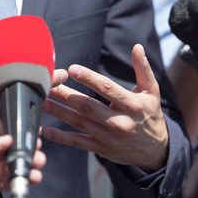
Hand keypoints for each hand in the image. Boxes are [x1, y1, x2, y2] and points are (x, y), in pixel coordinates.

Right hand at [0, 31, 68, 125]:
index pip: (29, 88)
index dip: (48, 79)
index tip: (62, 73)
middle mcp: (5, 114)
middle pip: (34, 99)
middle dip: (50, 88)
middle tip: (63, 76)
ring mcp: (7, 124)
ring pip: (30, 111)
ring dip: (42, 98)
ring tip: (56, 87)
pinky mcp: (5, 131)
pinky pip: (21, 119)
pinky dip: (30, 110)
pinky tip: (37, 102)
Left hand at [0, 116, 45, 195]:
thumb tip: (7, 142)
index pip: (9, 132)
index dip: (22, 137)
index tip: (34, 142)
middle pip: (12, 152)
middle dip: (26, 156)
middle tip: (38, 160)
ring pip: (8, 168)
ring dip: (22, 171)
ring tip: (34, 175)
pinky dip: (8, 184)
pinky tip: (16, 183)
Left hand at [42, 44, 167, 171]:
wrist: (155, 150)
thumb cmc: (150, 116)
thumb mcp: (152, 92)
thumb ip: (143, 69)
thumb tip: (137, 47)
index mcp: (132, 105)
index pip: (108, 89)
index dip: (89, 79)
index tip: (72, 69)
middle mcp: (119, 122)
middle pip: (88, 106)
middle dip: (66, 94)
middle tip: (49, 83)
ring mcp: (109, 137)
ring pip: (80, 122)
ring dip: (59, 112)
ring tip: (43, 101)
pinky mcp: (102, 149)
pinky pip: (79, 142)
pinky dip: (62, 138)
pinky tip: (46, 131)